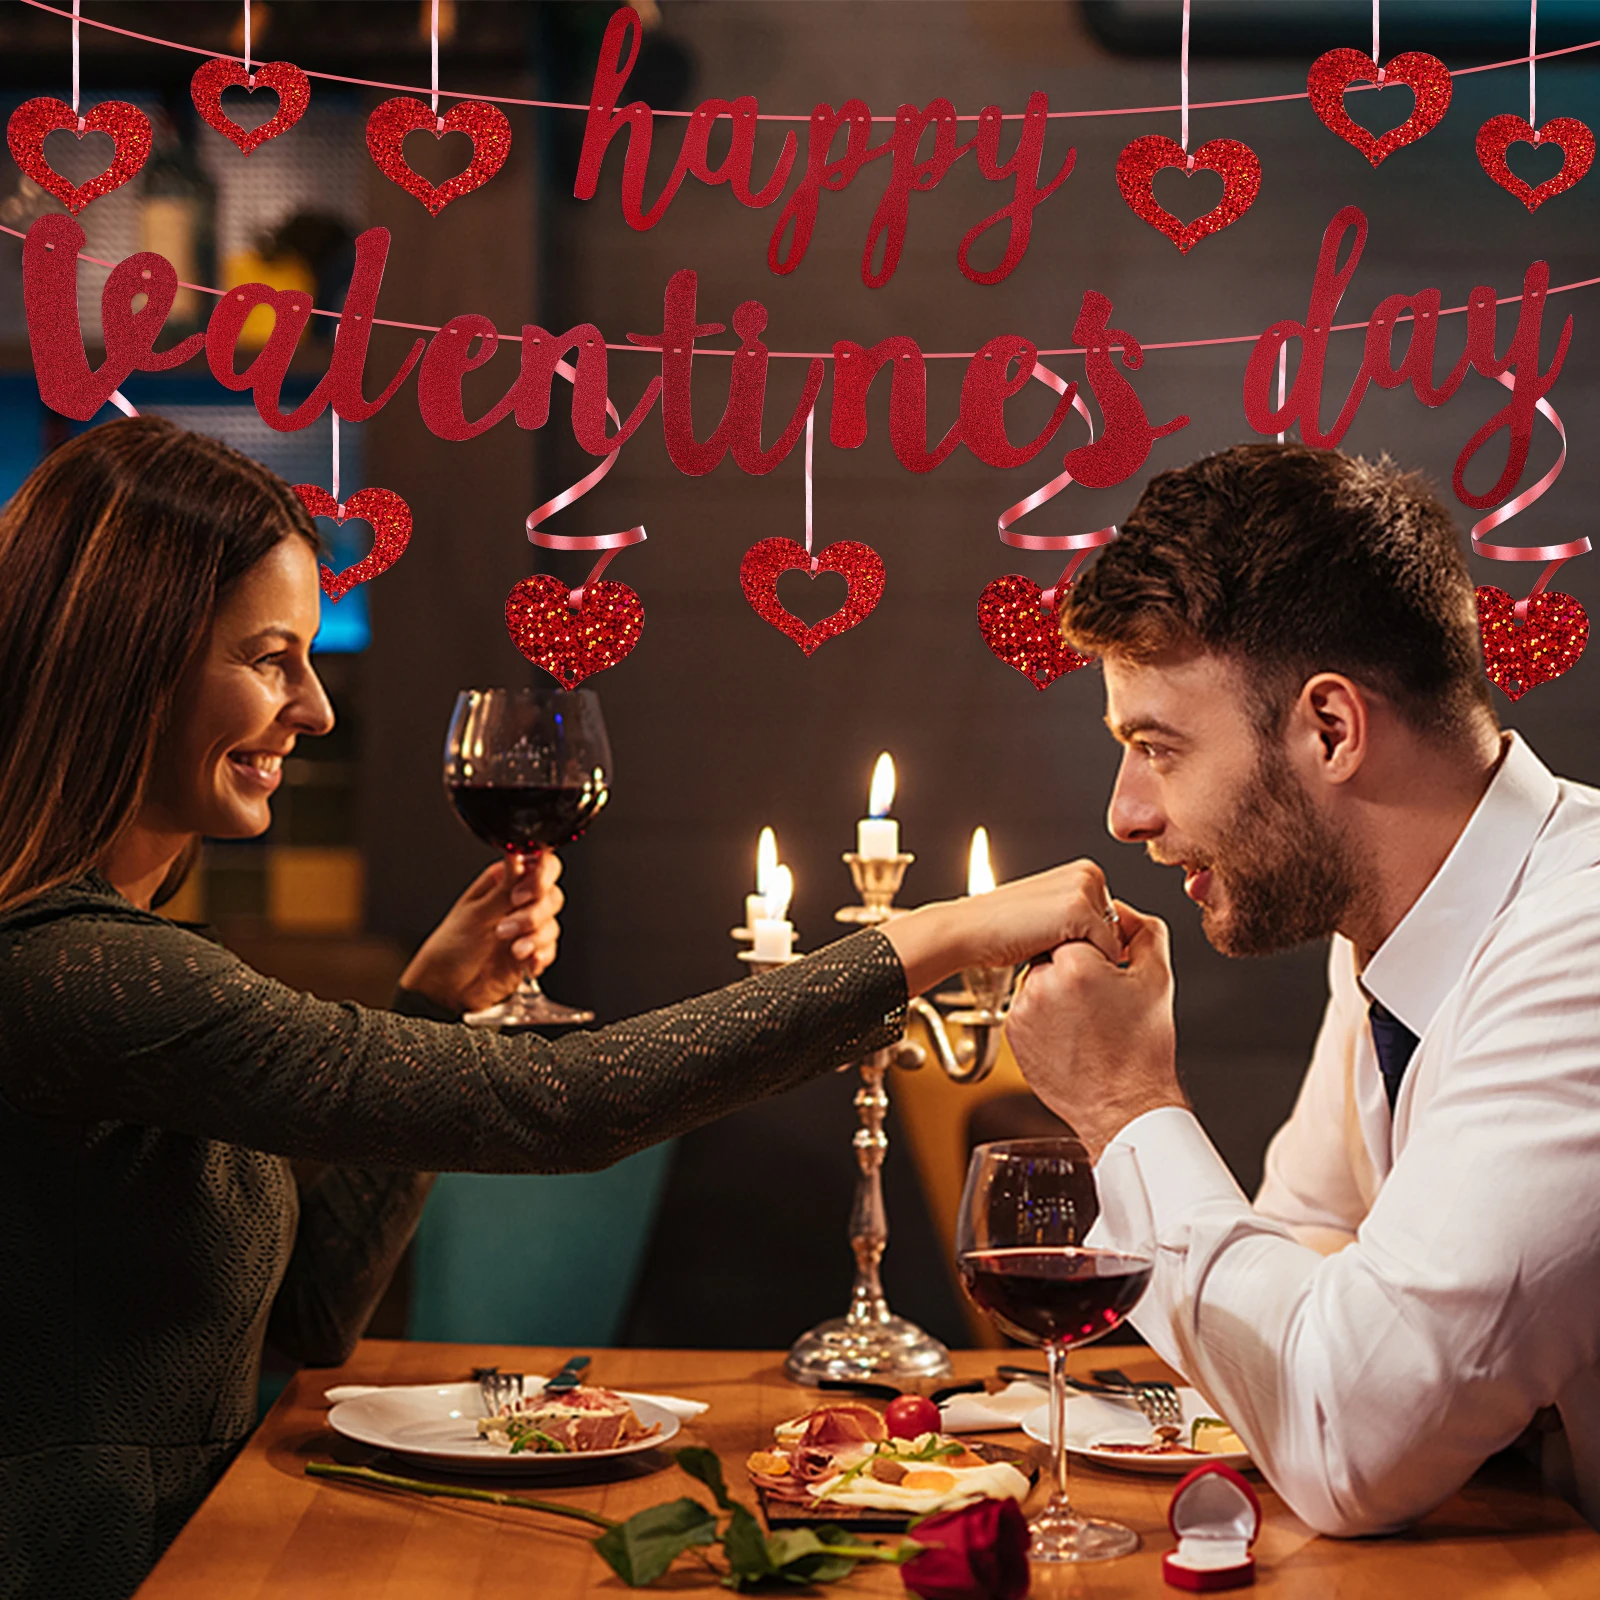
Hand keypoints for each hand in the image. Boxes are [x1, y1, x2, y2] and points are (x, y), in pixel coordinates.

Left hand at [399, 853, 563, 1015]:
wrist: (447, 989)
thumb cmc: (450, 948)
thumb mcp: (477, 913)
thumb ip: (505, 886)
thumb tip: (518, 852)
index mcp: (502, 881)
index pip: (539, 865)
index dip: (540, 878)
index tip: (521, 896)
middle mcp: (516, 901)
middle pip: (551, 894)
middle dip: (533, 913)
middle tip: (507, 927)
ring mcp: (526, 927)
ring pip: (552, 922)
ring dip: (534, 937)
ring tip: (512, 948)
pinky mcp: (532, 950)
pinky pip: (550, 948)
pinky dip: (541, 955)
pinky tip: (525, 961)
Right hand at [883, 859, 1126, 997]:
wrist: (971, 930)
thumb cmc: (1005, 929)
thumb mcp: (1054, 914)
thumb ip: (1085, 919)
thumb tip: (1119, 945)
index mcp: (1086, 871)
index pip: (1112, 921)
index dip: (1087, 942)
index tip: (1054, 939)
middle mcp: (1090, 874)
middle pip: (1117, 932)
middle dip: (1089, 948)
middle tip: (1048, 943)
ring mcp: (1086, 891)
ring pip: (1113, 945)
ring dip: (1086, 958)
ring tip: (1047, 947)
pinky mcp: (1080, 912)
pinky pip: (1105, 954)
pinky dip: (1083, 967)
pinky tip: (1048, 954)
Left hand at [1003, 900, 1184, 1158]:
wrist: (1122, 1106)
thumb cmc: (1141, 1049)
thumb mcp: (1156, 979)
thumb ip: (1143, 931)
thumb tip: (1122, 911)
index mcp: (1077, 962)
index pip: (1079, 930)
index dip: (1098, 950)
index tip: (1111, 970)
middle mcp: (1042, 981)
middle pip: (1056, 952)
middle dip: (1077, 968)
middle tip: (1101, 998)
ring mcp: (1023, 1008)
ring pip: (1040, 979)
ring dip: (1059, 990)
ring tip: (1088, 1020)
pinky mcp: (1012, 1031)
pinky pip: (1027, 1007)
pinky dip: (1046, 1014)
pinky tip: (1072, 1034)